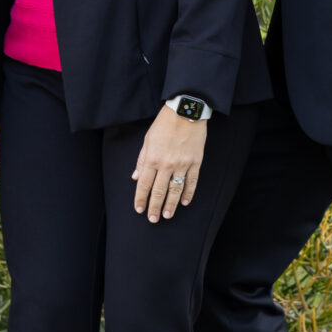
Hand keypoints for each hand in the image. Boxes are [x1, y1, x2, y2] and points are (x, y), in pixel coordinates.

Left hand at [132, 106, 207, 222]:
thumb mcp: (147, 140)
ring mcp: (182, 165)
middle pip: (159, 191)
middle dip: (155, 207)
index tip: (139, 209)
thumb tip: (136, 177)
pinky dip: (188, 193)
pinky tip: (184, 202)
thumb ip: (142, 160)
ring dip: (170, 205)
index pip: (144, 184)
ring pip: (175, 190)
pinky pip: (192, 182)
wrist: (185, 112)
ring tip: (167, 216)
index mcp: (152, 159)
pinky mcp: (195, 163)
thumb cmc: (164, 124)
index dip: (141, 198)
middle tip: (153, 219)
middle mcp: (166, 165)